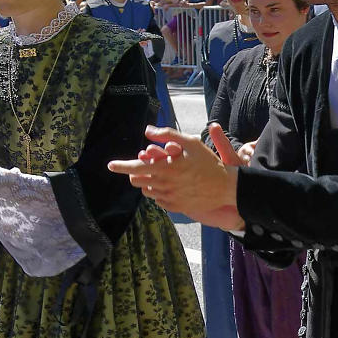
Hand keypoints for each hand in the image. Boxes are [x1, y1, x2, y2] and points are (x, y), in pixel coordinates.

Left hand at [107, 126, 243, 229]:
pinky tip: (171, 187)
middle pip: (137, 180)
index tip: (111, 165)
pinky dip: (159, 193)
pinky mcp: (175, 207)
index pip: (134, 167)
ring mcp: (169, 197)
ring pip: (146, 191)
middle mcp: (165, 184)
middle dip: (136, 172)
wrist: (227, 188)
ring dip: (148, 183)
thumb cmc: (210, 163)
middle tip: (146, 167)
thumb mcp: (192, 143)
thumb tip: (147, 131)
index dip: (120, 166)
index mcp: (166, 168)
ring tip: (161, 176)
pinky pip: (158, 200)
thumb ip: (167, 135)